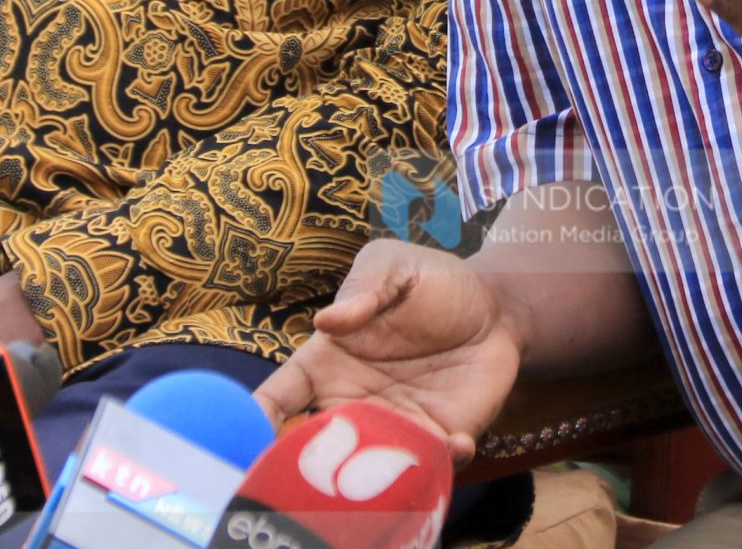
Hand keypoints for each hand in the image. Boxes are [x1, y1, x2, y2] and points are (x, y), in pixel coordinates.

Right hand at [255, 240, 525, 463]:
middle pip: (314, 451)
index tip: (246, 440)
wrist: (495, 309)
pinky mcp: (440, 439)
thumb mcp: (396, 266)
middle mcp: (353, 404)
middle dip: (310, 470)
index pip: (278, 398)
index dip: (255, 420)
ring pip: (368, 469)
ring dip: (376, 475)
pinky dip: (439, 463)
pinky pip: (430, 467)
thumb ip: (366, 285)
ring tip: (399, 458)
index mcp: (326, 364)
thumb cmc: (432, 283)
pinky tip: (456, 442)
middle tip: (325, 471)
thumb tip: (328, 319)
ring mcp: (395, 427)